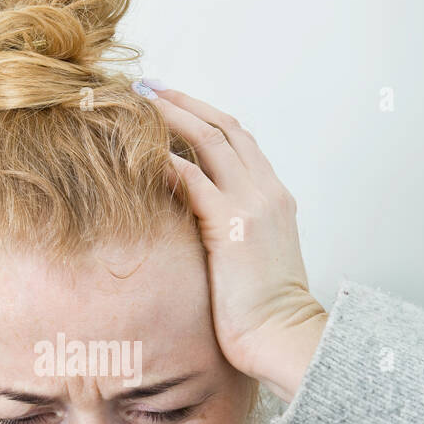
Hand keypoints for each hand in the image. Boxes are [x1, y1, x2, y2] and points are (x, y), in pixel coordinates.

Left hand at [146, 85, 327, 402]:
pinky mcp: (231, 225)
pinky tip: (140, 148)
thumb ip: (234, 233)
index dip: (206, 118)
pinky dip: (166, 158)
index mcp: (274, 199)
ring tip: (139, 101)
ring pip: (210, 140)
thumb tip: (202, 229)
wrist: (284, 337)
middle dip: (185, 102)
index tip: (174, 104)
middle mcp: (266, 192)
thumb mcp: (253, 260)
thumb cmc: (266, 314)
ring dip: (171, 116)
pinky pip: (193, 178)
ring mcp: (252, 205)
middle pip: (224, 128)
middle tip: (149, 86)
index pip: (241, 142)